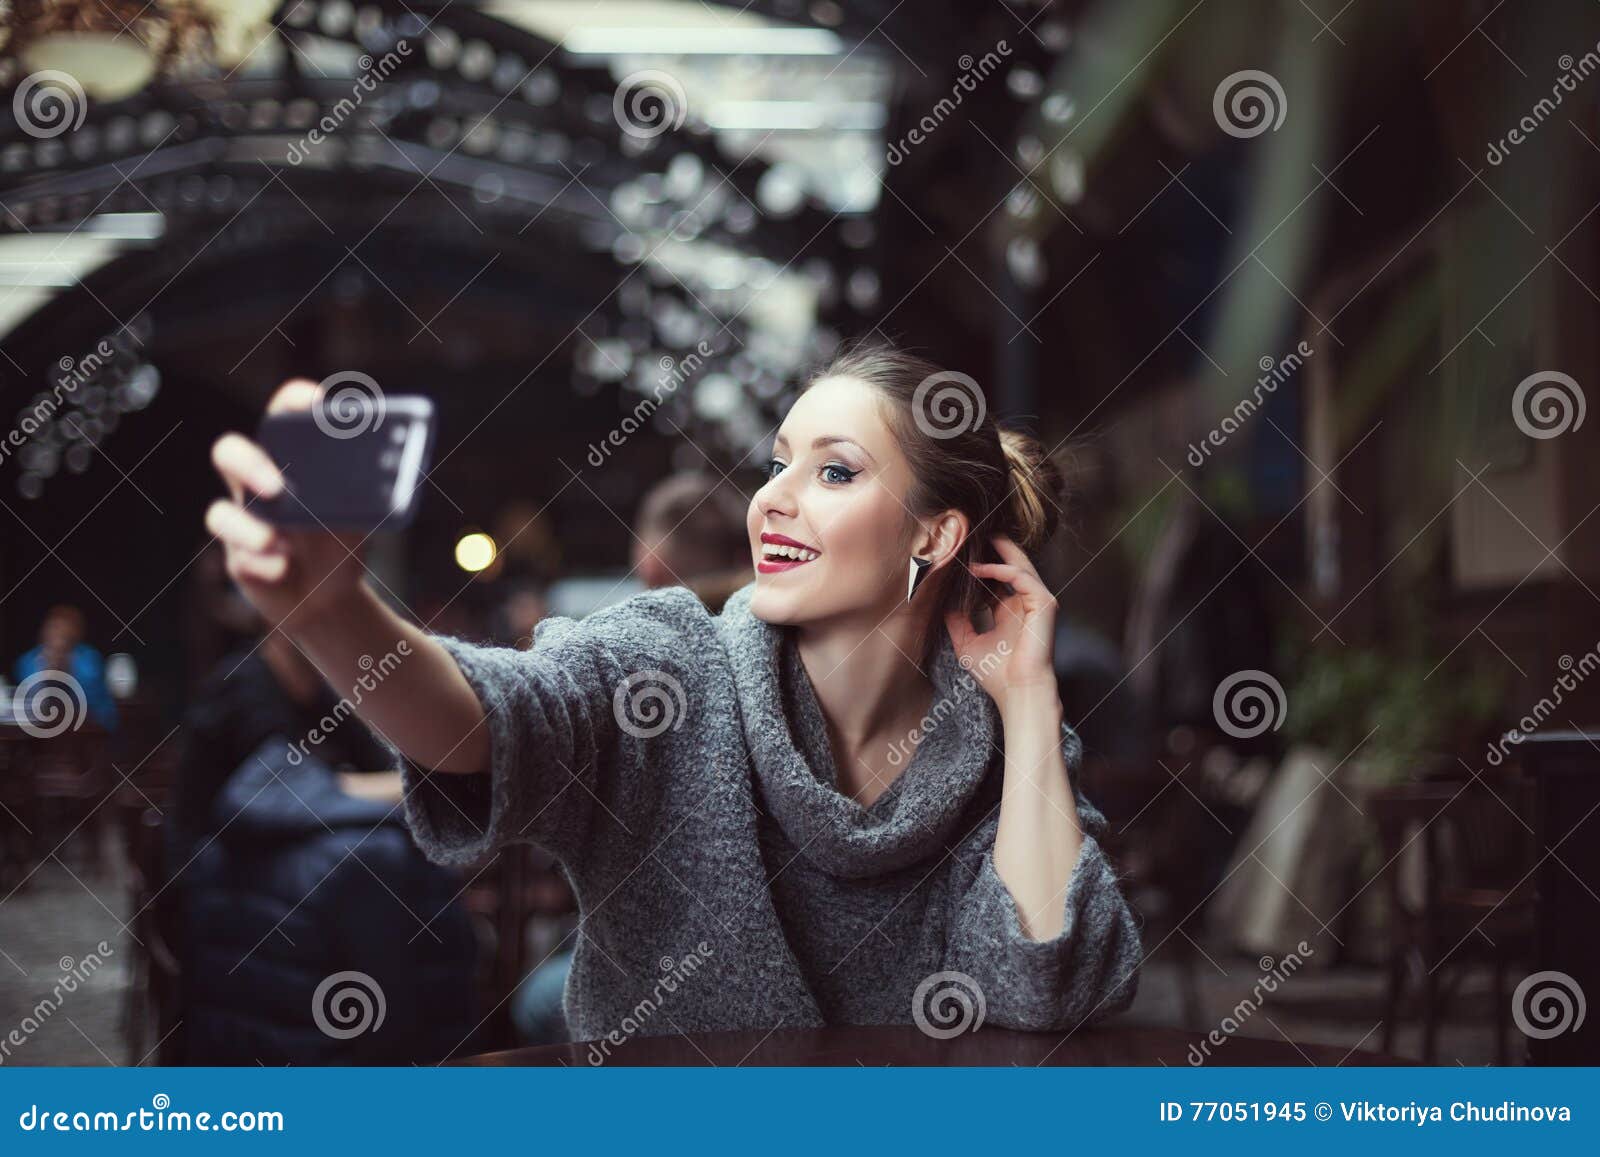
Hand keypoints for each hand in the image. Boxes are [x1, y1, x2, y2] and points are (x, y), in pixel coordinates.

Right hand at [205, 380, 365, 631]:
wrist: (330, 599)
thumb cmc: (341, 545)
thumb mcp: (358, 518)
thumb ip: (361, 497)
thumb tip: (380, 482)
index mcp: (291, 463)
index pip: (282, 417)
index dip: (293, 401)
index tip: (313, 402)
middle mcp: (260, 484)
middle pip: (229, 452)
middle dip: (248, 464)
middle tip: (276, 488)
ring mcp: (244, 521)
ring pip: (219, 512)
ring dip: (250, 530)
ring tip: (278, 544)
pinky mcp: (238, 558)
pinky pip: (238, 557)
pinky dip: (263, 564)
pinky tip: (282, 569)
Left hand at [944, 535, 1058, 714]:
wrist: (1017, 691)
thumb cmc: (996, 674)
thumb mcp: (966, 642)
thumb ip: (956, 621)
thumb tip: (942, 601)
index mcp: (1009, 613)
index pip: (998, 581)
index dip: (981, 567)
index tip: (961, 556)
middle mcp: (1025, 605)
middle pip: (1013, 566)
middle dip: (998, 547)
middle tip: (979, 530)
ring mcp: (1037, 603)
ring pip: (1021, 566)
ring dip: (999, 552)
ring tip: (979, 539)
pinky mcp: (1045, 604)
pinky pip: (1022, 577)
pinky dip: (1002, 570)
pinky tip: (980, 568)